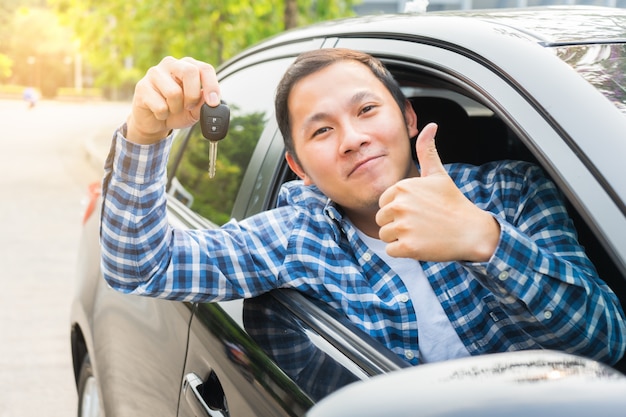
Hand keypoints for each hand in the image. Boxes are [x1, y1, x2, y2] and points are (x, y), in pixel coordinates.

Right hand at [126, 56, 220, 143]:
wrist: (154, 122)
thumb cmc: (177, 111)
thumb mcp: (195, 110)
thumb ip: (204, 103)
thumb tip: (210, 101)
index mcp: (188, 66)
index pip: (205, 69)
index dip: (212, 86)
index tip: (213, 103)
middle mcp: (171, 64)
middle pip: (190, 72)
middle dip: (193, 95)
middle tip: (189, 107)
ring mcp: (155, 73)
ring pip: (174, 92)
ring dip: (176, 108)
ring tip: (171, 109)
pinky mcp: (142, 86)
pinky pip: (160, 106)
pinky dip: (163, 115)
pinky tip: (160, 112)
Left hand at [375, 123, 499, 261]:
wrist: (471, 231)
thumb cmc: (452, 203)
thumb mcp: (438, 175)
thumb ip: (427, 151)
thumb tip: (430, 126)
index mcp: (402, 187)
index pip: (384, 203)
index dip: (398, 209)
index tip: (418, 210)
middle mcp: (399, 205)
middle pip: (381, 220)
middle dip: (397, 224)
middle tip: (421, 223)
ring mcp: (403, 227)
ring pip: (385, 235)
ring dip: (399, 238)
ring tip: (421, 233)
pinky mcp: (407, 247)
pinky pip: (391, 251)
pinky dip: (404, 251)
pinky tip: (421, 244)